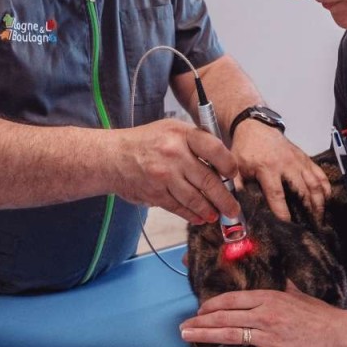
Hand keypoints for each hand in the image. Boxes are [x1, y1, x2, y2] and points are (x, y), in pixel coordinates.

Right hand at [112, 118, 241, 224]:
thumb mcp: (171, 130)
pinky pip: (179, 207)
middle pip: (208, 180)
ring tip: (217, 215)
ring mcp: (164, 175)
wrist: (113, 157)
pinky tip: (198, 217)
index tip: (234, 175)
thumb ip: (196, 142)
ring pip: (195, 198)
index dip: (229, 165)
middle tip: (233, 208)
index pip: (215, 149)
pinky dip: (191, 215)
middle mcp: (174, 153)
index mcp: (182, 134)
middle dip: (225, 198)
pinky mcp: (155, 193)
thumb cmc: (146, 142)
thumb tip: (223, 163)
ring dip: (209, 210)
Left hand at [179, 282, 346, 346]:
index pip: (232, 300)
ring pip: (231, 335)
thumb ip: (283, 287)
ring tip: (189, 337)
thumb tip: (280, 278)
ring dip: (206, 336)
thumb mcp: (296, 294)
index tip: (199, 310)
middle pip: (225, 317)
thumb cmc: (317, 313)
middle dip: (201, 321)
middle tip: (183, 326)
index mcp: (268, 298)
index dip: (212, 305)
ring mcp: (268, 336)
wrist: (335, 332)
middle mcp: (264, 315)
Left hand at [230, 121, 330, 221]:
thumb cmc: (245, 149)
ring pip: (315, 183)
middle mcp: (286, 164)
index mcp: (267, 168)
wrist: (255, 126)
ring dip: (320, 202)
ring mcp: (298, 161)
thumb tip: (235, 210)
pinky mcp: (305, 158)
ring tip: (319, 218)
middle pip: (303, 190)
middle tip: (311, 227)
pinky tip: (326, 200)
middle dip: (309, 210)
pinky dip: (325, 188)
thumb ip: (236, 189)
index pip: (277, 194)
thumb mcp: (236, 168)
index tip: (287, 226)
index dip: (283, 212)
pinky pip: (320, 174)